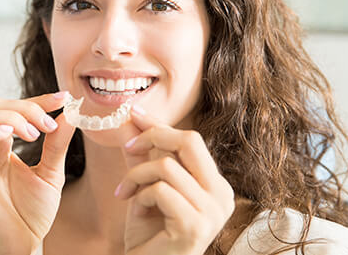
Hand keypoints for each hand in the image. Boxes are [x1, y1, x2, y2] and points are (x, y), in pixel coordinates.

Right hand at [0, 92, 75, 254]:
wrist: (20, 245)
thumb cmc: (31, 213)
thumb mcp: (51, 173)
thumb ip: (57, 144)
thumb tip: (69, 114)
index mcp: (4, 146)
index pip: (15, 109)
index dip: (37, 99)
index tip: (63, 98)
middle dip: (26, 106)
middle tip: (47, 124)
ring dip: (11, 118)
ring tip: (33, 135)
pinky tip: (11, 137)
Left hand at [117, 107, 234, 254]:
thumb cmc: (149, 233)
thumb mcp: (145, 186)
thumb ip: (142, 156)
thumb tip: (130, 121)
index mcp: (215, 184)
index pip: (191, 141)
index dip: (160, 125)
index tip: (134, 114)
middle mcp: (221, 195)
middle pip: (190, 141)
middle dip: (153, 136)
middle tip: (129, 147)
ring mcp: (212, 212)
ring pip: (167, 166)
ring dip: (136, 177)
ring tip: (125, 194)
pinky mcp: (195, 226)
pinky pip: (160, 190)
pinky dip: (140, 197)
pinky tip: (136, 212)